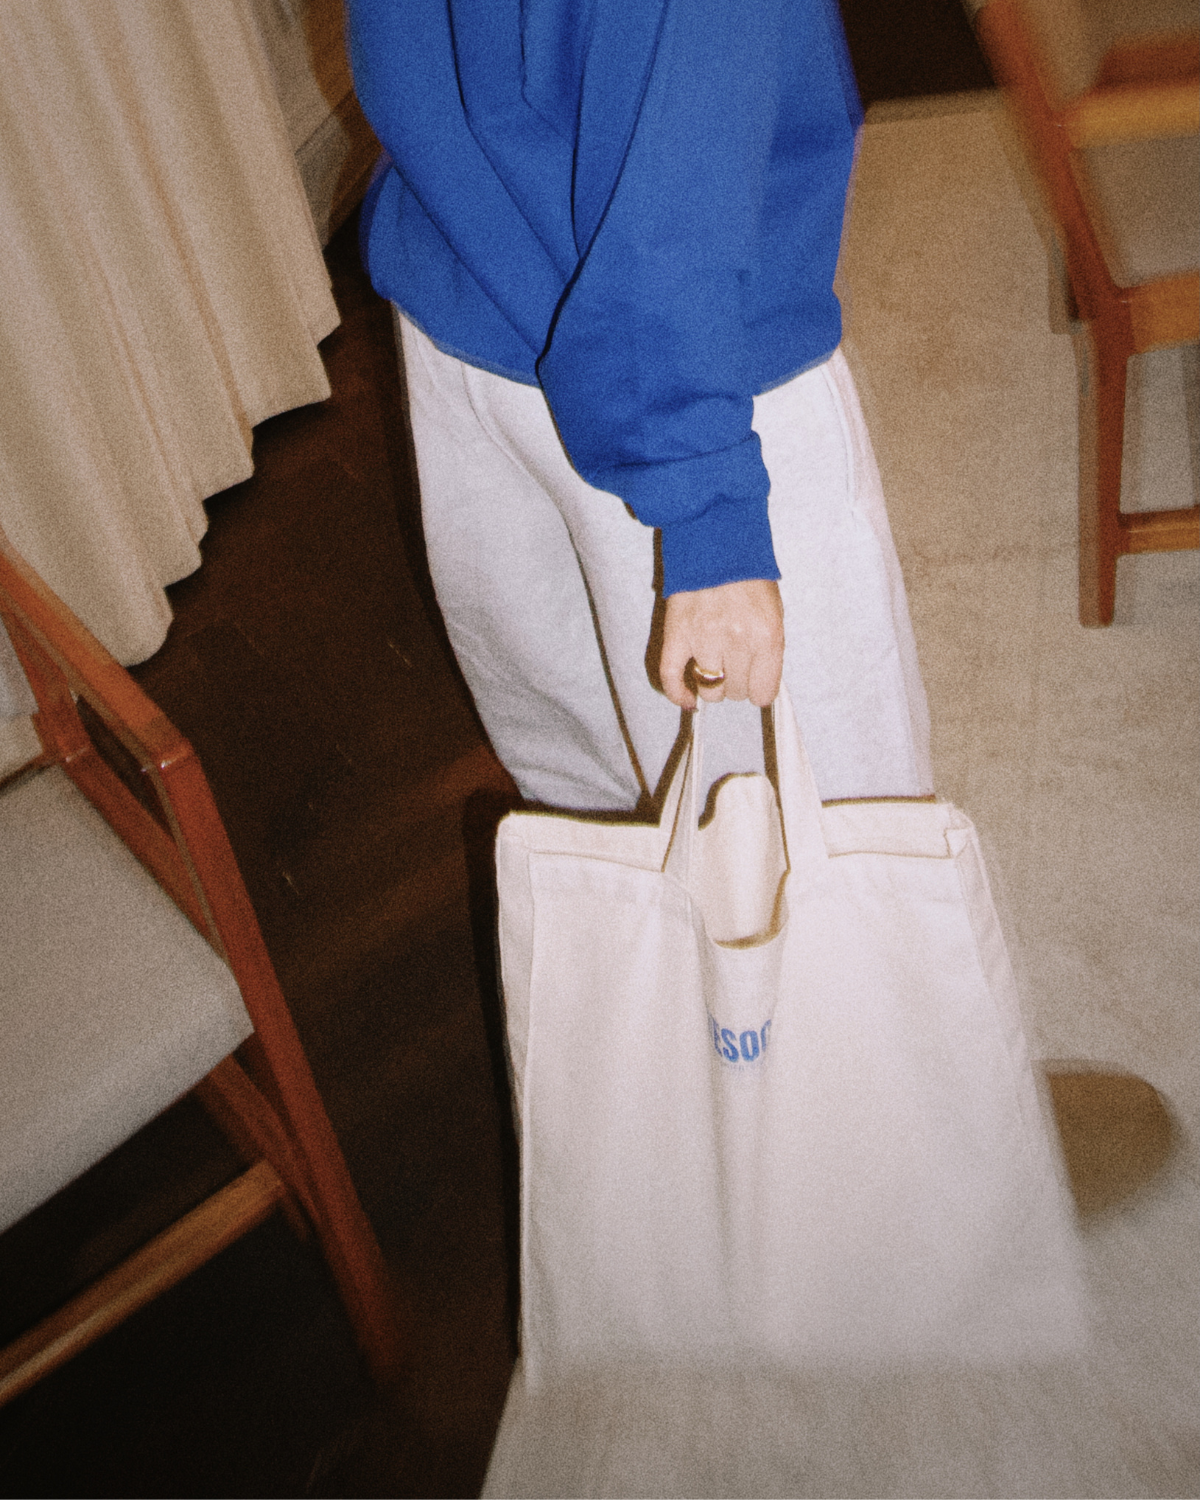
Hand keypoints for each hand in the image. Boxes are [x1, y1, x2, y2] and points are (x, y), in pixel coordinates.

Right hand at [659, 579, 783, 709]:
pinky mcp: (676, 633)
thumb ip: (768, 652)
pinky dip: (678, 694)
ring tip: (716, 668)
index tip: (756, 684)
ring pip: (710, 689)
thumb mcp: (774, 613)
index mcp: (766, 635)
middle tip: (736, 666)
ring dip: (713, 684)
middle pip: (736, 692)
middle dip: (738, 683)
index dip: (759, 690)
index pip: (762, 692)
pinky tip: (687, 700)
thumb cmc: (749, 577)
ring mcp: (703, 638)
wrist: (718, 541)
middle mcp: (735, 640)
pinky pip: (671, 676)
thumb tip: (759, 686)